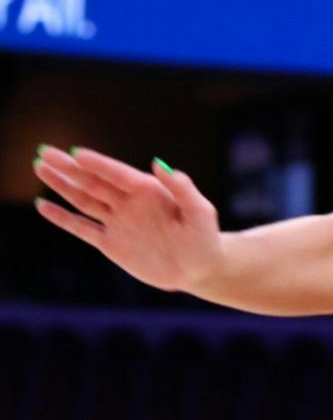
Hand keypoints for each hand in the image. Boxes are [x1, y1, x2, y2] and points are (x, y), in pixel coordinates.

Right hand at [31, 149, 223, 290]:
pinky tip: (43, 206)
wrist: (200, 268)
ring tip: (40, 167)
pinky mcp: (111, 243)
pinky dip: (63, 218)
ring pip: (83, 200)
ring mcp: (118, 221)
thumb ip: (182, 189)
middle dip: (69, 168)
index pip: (118, 174)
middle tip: (44, 151)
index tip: (75, 153)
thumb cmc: (205, 237)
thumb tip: (160, 163)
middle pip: (93, 182)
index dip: (97, 164)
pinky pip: (82, 228)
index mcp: (149, 191)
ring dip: (62, 185)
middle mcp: (129, 202)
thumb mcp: (200, 212)